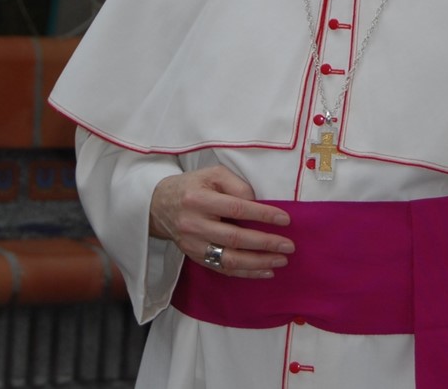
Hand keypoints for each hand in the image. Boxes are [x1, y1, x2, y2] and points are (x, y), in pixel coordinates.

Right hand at [149, 165, 294, 277]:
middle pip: (234, 238)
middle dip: (265, 243)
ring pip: (229, 259)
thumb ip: (236, 184)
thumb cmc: (192, 187)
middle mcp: (194, 224)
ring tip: (281, 261)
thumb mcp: (212, 174)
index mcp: (198, 199)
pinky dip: (246, 272)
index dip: (262, 215)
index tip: (285, 219)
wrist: (158, 206)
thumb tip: (257, 204)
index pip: (235, 208)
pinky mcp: (195, 257)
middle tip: (289, 245)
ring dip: (258, 262)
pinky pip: (223, 269)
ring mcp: (193, 244)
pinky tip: (265, 271)